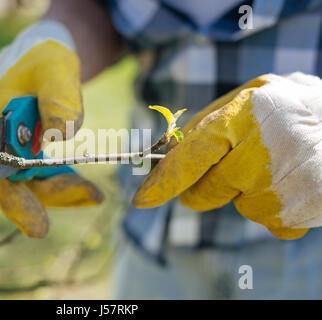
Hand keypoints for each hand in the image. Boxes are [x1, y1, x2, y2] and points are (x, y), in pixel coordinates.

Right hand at [0, 21, 102, 237]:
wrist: (44, 59)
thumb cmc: (45, 61)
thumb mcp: (54, 69)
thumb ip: (57, 97)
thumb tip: (60, 134)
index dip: (17, 202)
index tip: (40, 229)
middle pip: (18, 185)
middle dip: (53, 194)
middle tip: (91, 194)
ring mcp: (12, 151)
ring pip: (34, 184)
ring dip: (63, 191)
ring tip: (94, 194)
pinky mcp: (29, 155)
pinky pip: (45, 177)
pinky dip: (66, 184)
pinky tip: (89, 191)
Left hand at [133, 73, 321, 239]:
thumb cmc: (296, 109)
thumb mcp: (255, 96)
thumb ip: (211, 121)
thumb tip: (170, 152)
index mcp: (249, 112)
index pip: (192, 155)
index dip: (165, 181)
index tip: (142, 200)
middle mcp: (266, 149)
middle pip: (207, 190)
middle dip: (209, 185)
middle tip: (236, 166)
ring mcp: (286, 184)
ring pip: (238, 207)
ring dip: (249, 192)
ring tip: (281, 164)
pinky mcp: (301, 213)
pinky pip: (267, 221)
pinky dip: (274, 205)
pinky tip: (295, 180)